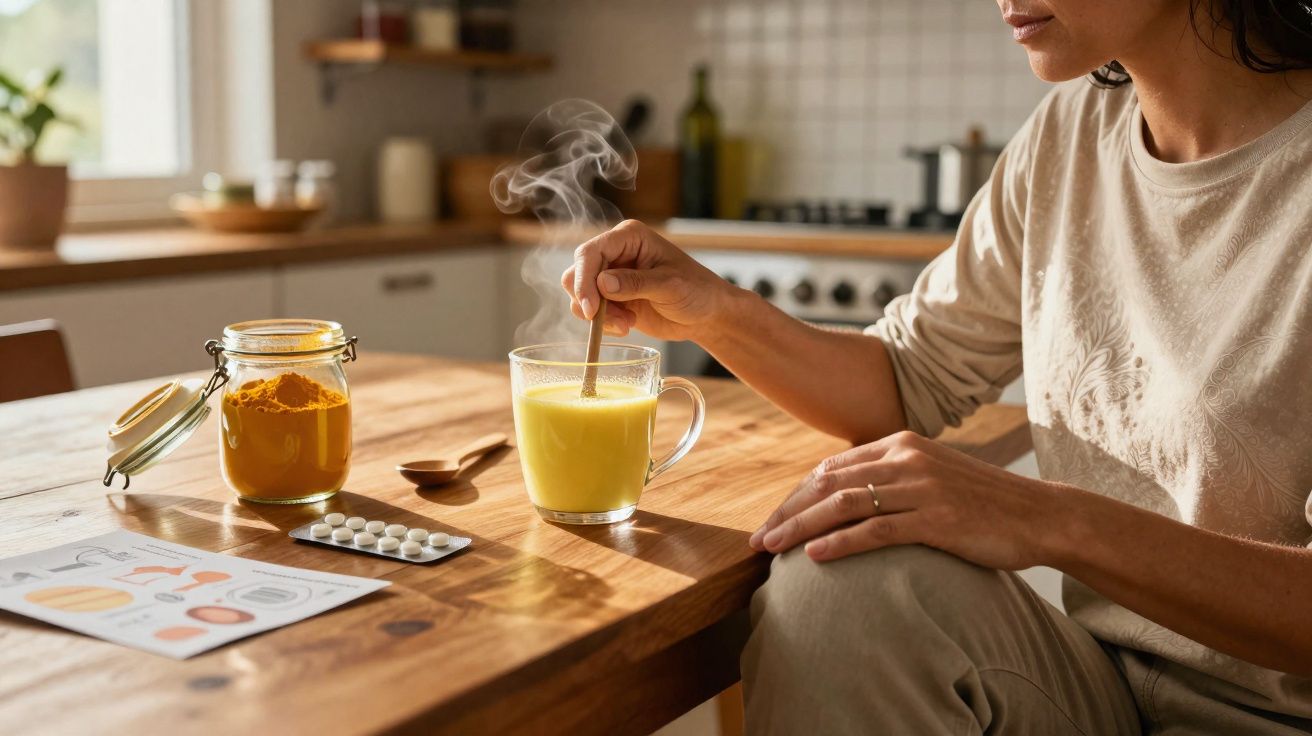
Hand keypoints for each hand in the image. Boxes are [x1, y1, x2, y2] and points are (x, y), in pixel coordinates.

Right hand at [561, 219, 741, 340]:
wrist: (706, 314)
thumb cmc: (696, 291)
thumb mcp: (670, 286)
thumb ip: (636, 283)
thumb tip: (602, 283)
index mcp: (628, 238)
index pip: (590, 253)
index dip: (584, 280)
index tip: (591, 309)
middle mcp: (614, 253)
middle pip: (576, 273)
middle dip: (589, 301)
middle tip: (615, 320)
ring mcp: (610, 277)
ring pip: (579, 295)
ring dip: (598, 316)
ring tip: (627, 324)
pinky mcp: (611, 299)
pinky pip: (591, 312)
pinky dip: (604, 323)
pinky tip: (628, 325)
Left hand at [747, 431, 1067, 569]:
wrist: (1041, 515)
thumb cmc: (984, 504)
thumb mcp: (933, 477)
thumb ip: (893, 479)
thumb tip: (845, 497)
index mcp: (902, 445)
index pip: (833, 468)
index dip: (797, 496)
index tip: (773, 520)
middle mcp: (907, 459)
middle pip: (828, 483)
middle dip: (787, 511)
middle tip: (758, 538)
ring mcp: (922, 487)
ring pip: (844, 504)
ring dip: (800, 526)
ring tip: (771, 548)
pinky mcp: (937, 518)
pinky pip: (876, 530)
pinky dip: (840, 542)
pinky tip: (814, 556)